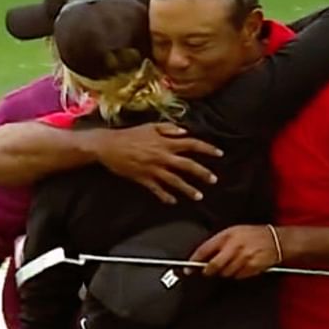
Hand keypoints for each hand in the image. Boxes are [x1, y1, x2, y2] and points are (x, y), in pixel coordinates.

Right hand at [82, 123, 222, 203]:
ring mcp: (153, 168)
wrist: (108, 145)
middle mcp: (162, 156)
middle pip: (187, 165)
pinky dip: (165, 196)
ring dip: (188, 189)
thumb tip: (185, 132)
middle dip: (202, 173)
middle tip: (214, 180)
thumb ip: (169, 128)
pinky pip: (157, 190)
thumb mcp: (151, 126)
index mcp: (165, 141)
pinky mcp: (143, 179)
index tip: (220, 154)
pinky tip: (173, 202)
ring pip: (175, 181)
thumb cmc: (130, 134)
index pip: (191, 144)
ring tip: (199, 197)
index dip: (207, 149)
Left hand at [192, 225, 279, 278]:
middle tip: (207, 271)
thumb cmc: (253, 234)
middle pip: (214, 265)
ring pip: (225, 273)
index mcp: (228, 235)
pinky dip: (236, 274)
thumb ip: (218, 242)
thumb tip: (203, 256)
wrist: (276, 240)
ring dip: (224, 272)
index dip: (194, 260)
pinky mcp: (251, 267)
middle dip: (208, 270)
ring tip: (232, 263)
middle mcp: (235, 246)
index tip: (188, 268)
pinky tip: (242, 266)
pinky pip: (237, 276)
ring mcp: (243, 258)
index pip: (206, 249)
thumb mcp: (234, 231)